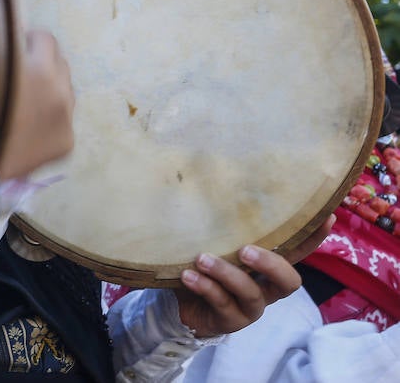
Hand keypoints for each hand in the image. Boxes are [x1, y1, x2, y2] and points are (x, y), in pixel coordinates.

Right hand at [0, 29, 74, 180]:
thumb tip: (9, 37)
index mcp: (36, 70)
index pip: (45, 39)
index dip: (27, 41)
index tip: (12, 51)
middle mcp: (59, 92)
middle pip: (60, 63)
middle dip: (41, 64)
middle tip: (15, 78)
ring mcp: (66, 119)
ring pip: (65, 90)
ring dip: (48, 91)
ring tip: (20, 105)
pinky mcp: (66, 142)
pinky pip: (62, 118)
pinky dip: (48, 118)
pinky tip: (26, 128)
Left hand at [174, 214, 334, 336]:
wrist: (177, 302)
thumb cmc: (200, 265)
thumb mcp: (213, 243)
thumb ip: (222, 226)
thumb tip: (216, 184)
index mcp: (267, 267)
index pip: (296, 251)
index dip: (313, 238)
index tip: (327, 216)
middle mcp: (265, 288)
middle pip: (288, 281)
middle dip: (271, 264)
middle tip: (245, 250)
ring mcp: (249, 307)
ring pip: (251, 293)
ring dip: (227, 273)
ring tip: (202, 259)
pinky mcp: (229, 320)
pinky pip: (221, 304)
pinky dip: (205, 287)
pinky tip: (188, 276)